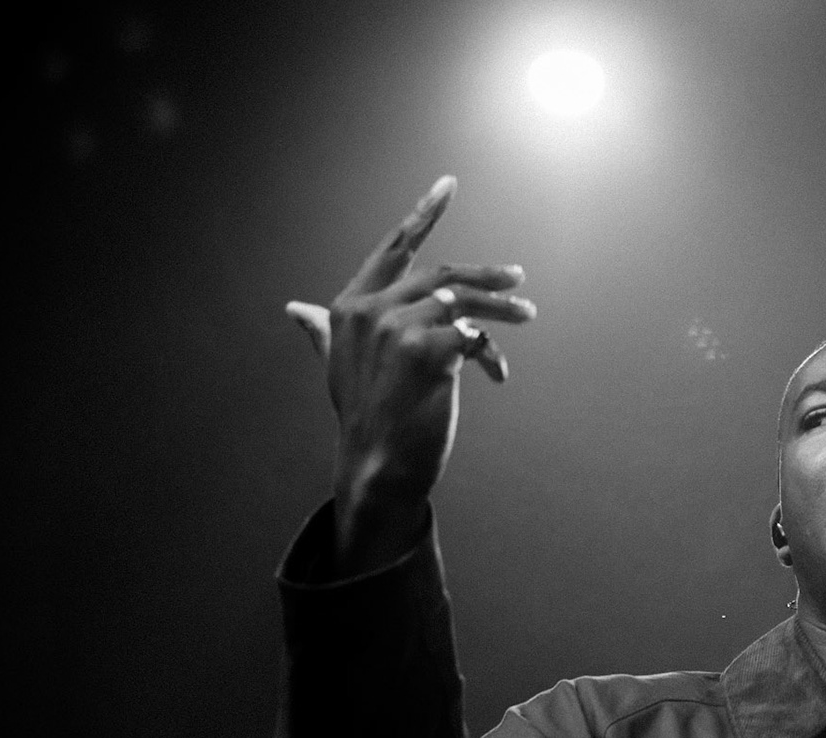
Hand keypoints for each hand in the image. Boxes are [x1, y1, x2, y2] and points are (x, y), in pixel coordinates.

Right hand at [284, 175, 535, 570]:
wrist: (377, 465)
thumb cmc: (366, 417)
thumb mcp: (339, 366)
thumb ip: (324, 330)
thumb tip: (297, 310)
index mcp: (349, 306)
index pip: (392, 248)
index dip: (422, 214)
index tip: (447, 185)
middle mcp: (368, 310)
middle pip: (441, 274)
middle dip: (484, 275)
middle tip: (518, 279)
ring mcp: (395, 327)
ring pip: (463, 302)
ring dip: (501, 309)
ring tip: (527, 315)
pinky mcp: (426, 350)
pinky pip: (474, 337)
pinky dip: (491, 354)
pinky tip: (497, 375)